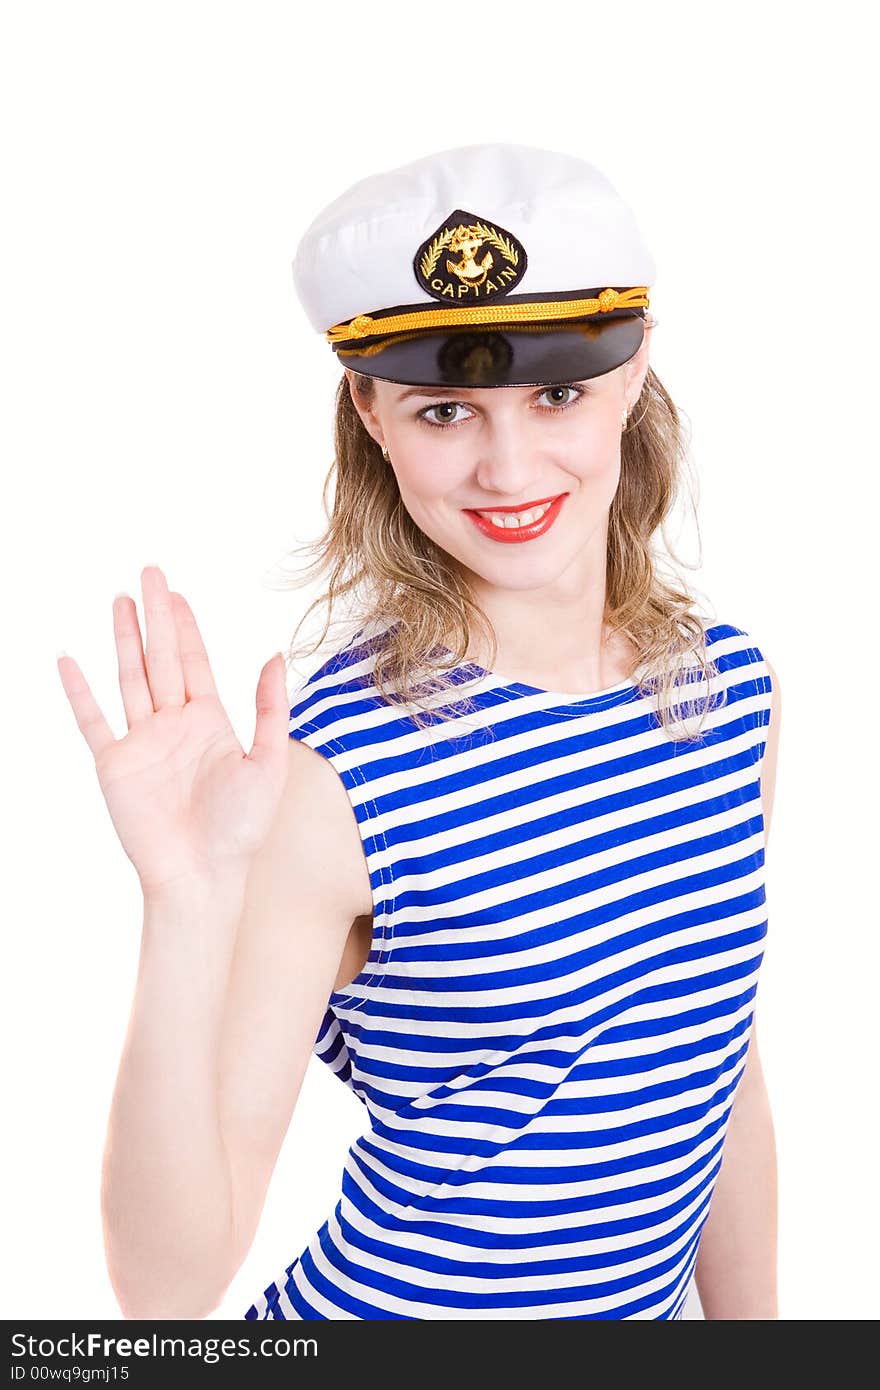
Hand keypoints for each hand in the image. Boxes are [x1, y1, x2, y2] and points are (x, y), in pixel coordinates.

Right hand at [57, 565, 289, 900]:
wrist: (203, 876)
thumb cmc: (241, 830)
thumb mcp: (268, 764)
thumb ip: (271, 711)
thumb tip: (276, 656)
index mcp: (212, 723)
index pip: (195, 662)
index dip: (185, 626)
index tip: (176, 593)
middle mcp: (175, 726)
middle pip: (161, 658)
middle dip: (155, 616)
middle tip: (148, 573)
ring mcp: (143, 743)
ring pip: (130, 678)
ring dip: (125, 640)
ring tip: (119, 601)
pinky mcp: (116, 765)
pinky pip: (93, 721)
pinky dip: (80, 692)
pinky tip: (69, 661)